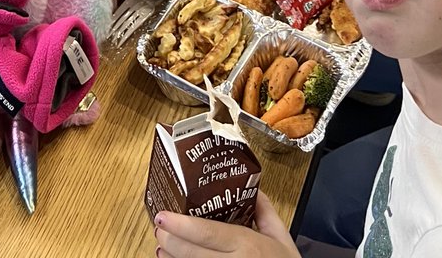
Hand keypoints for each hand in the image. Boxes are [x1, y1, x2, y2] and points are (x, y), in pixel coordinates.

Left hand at [154, 193, 300, 257]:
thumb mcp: (282, 238)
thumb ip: (266, 212)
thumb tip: (253, 189)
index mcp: (248, 246)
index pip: (207, 233)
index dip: (181, 225)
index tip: (163, 216)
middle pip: (192, 252)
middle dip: (170, 240)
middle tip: (159, 228)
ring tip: (163, 248)